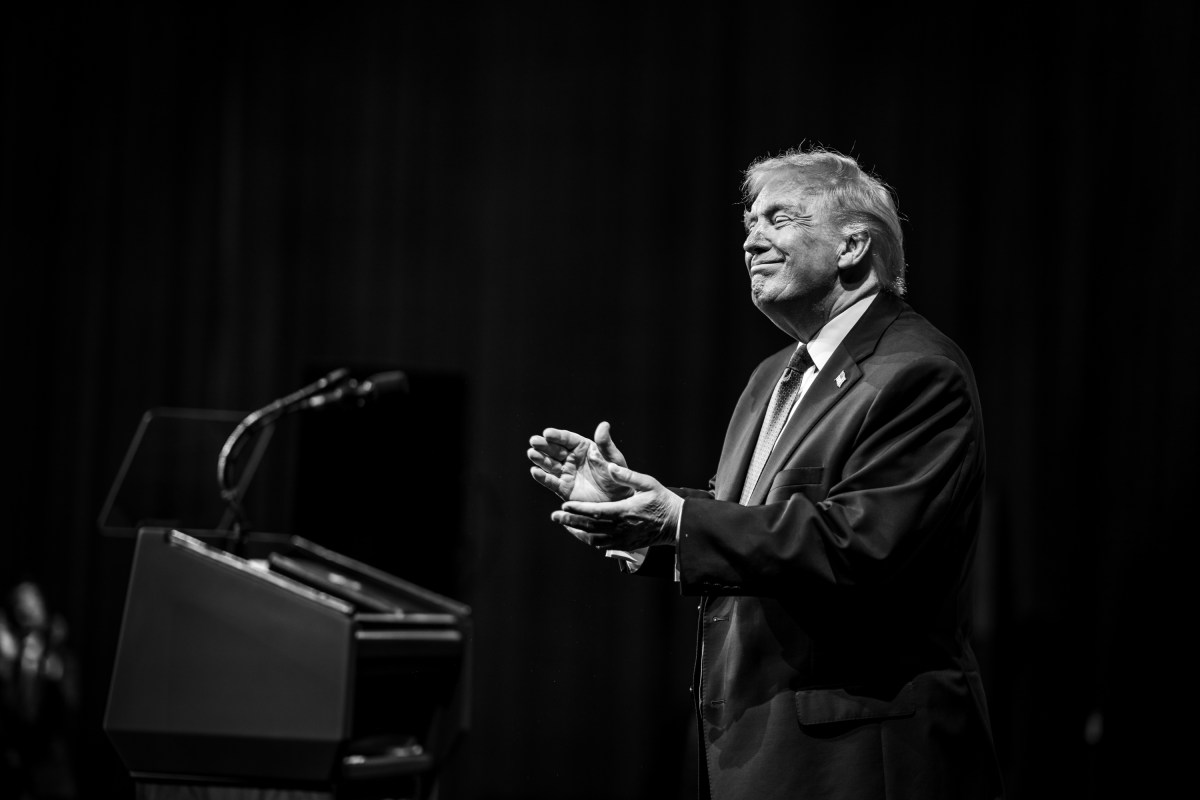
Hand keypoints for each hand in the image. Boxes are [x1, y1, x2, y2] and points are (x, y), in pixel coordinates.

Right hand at [528, 421, 631, 502]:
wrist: (618, 501)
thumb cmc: (618, 477)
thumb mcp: (613, 459)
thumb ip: (605, 444)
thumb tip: (604, 424)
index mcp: (583, 448)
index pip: (567, 439)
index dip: (557, 436)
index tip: (547, 433)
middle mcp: (572, 459)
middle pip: (555, 450)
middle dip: (544, 445)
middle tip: (534, 441)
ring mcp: (567, 473)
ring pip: (550, 464)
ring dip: (540, 459)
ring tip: (531, 453)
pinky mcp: (564, 489)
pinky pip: (551, 482)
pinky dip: (542, 477)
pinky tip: (535, 471)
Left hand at [551, 463, 682, 550]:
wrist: (677, 524)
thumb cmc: (662, 500)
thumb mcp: (648, 483)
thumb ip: (627, 475)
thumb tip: (609, 465)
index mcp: (625, 511)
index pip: (597, 512)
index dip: (579, 510)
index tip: (564, 506)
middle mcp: (622, 528)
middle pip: (591, 527)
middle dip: (570, 522)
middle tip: (554, 516)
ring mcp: (623, 539)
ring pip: (594, 539)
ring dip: (577, 531)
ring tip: (563, 524)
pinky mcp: (625, 545)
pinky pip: (602, 545)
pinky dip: (588, 539)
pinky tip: (580, 532)